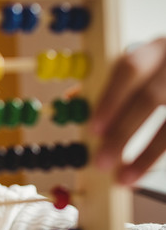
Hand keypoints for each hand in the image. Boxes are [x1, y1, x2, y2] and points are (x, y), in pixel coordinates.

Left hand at [91, 38, 165, 184]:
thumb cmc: (163, 71)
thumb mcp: (146, 65)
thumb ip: (115, 85)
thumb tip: (72, 103)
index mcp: (157, 49)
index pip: (129, 69)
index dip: (110, 100)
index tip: (94, 130)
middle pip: (149, 98)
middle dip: (123, 133)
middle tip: (101, 162)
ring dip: (147, 155)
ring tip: (124, 179)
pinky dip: (162, 156)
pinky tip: (144, 173)